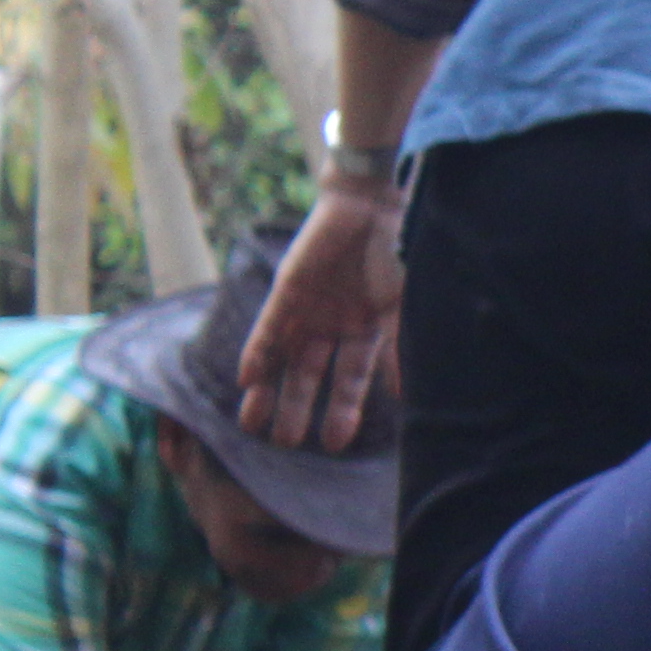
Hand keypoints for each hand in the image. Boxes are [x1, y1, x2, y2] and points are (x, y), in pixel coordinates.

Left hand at [240, 183, 406, 451]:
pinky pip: (268, 329)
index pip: (349, 381)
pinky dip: (257, 354)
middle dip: (297, 409)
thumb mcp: (401, 307)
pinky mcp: (287, 291)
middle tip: (286, 444)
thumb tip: (404, 395)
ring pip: (284, 359)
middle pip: (310, 377)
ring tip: (252, 424)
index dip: (341, 411)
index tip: (334, 445)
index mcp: (364, 332)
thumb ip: (398, 350)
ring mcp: (308, 310)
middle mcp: (332, 327)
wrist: (372, 205)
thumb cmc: (396, 252)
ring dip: (268, 391)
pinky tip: (246, 380)